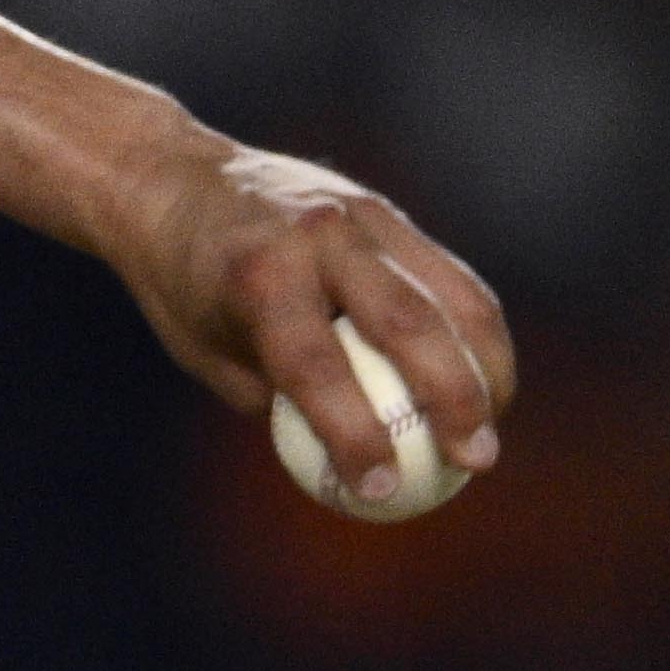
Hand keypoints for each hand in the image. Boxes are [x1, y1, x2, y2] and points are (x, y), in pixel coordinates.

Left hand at [106, 142, 516, 515]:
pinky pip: (449, 275)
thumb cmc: (185, 286)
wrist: (176, 179)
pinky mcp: (387, 213)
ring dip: (489, 363)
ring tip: (493, 424)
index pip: (318, 368)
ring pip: (451, 292)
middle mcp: (318, 237)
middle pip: (409, 324)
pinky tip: (485, 377)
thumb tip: (349, 460)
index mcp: (260, 277)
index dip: (355, 437)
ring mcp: (361, 217)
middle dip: (455, 399)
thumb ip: (282, 397)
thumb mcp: (210, 354)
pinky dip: (476, 330)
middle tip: (476, 460)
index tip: (382, 491)